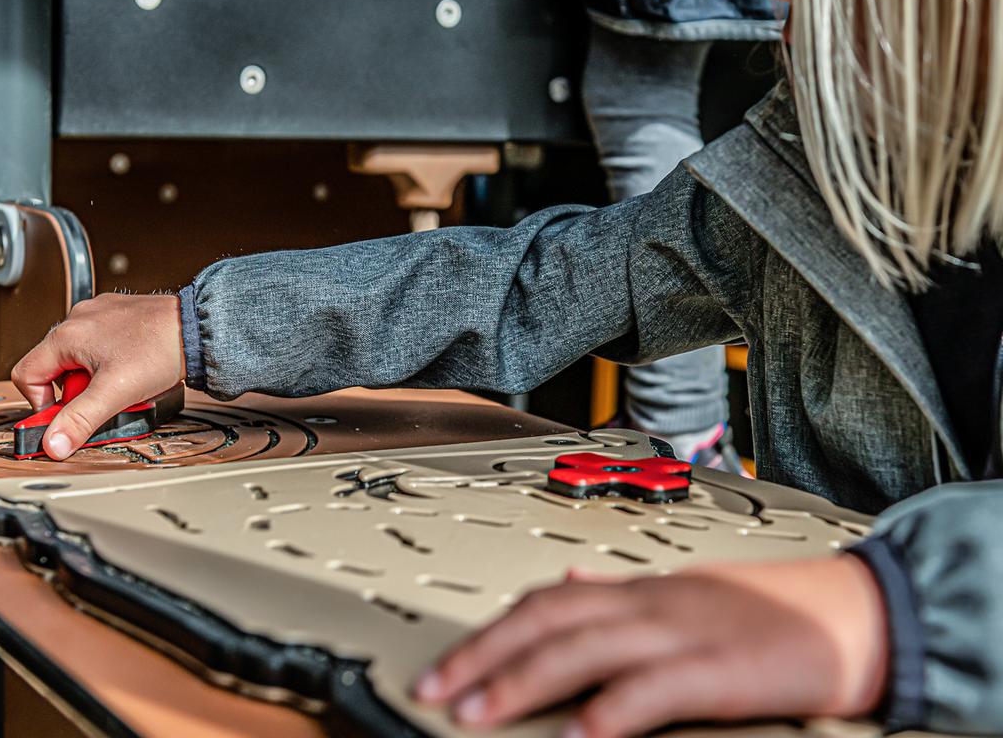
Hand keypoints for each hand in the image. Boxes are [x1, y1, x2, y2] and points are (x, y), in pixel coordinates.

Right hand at [11, 293, 185, 459]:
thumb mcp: (115, 393)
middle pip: (55, 367)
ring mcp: (101, 315)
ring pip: (81, 357)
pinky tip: (134, 371)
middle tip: (102, 401)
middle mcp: (80, 319)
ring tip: (122, 385)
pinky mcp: (121, 316)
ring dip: (95, 379)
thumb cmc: (161, 348)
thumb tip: (53, 443)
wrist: (199, 327)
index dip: (40, 402)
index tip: (62, 417)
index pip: (27, 374)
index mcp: (67, 335)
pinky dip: (112, 364)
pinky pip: (103, 346)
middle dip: (76, 392)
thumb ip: (80, 420)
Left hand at [413, 556, 887, 737]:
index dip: (492, 630)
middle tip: (435, 688)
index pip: (547, 599)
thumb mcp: (687, 592)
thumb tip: (572, 579)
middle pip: (548, 618)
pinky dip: (609, 713)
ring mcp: (684, 631)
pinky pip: (652, 689)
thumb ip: (625, 593)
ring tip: (476, 713)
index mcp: (641, 589)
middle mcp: (651, 602)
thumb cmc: (772, 611)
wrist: (857, 611)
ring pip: (584, 647)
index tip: (448, 662)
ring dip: (523, 680)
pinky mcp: (721, 668)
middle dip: (484, 654)